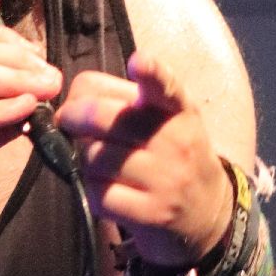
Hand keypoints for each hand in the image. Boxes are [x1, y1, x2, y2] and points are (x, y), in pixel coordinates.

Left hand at [56, 53, 232, 266]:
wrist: (207, 211)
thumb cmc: (173, 154)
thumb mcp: (166, 119)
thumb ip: (126, 101)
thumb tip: (73, 101)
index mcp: (178, 109)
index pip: (165, 85)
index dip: (151, 72)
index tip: (139, 62)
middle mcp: (176, 140)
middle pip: (102, 117)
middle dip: (73, 115)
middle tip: (68, 119)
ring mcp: (166, 179)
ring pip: (94, 157)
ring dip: (85, 159)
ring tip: (100, 162)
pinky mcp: (153, 213)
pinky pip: (99, 194)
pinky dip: (93, 190)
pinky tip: (108, 189)